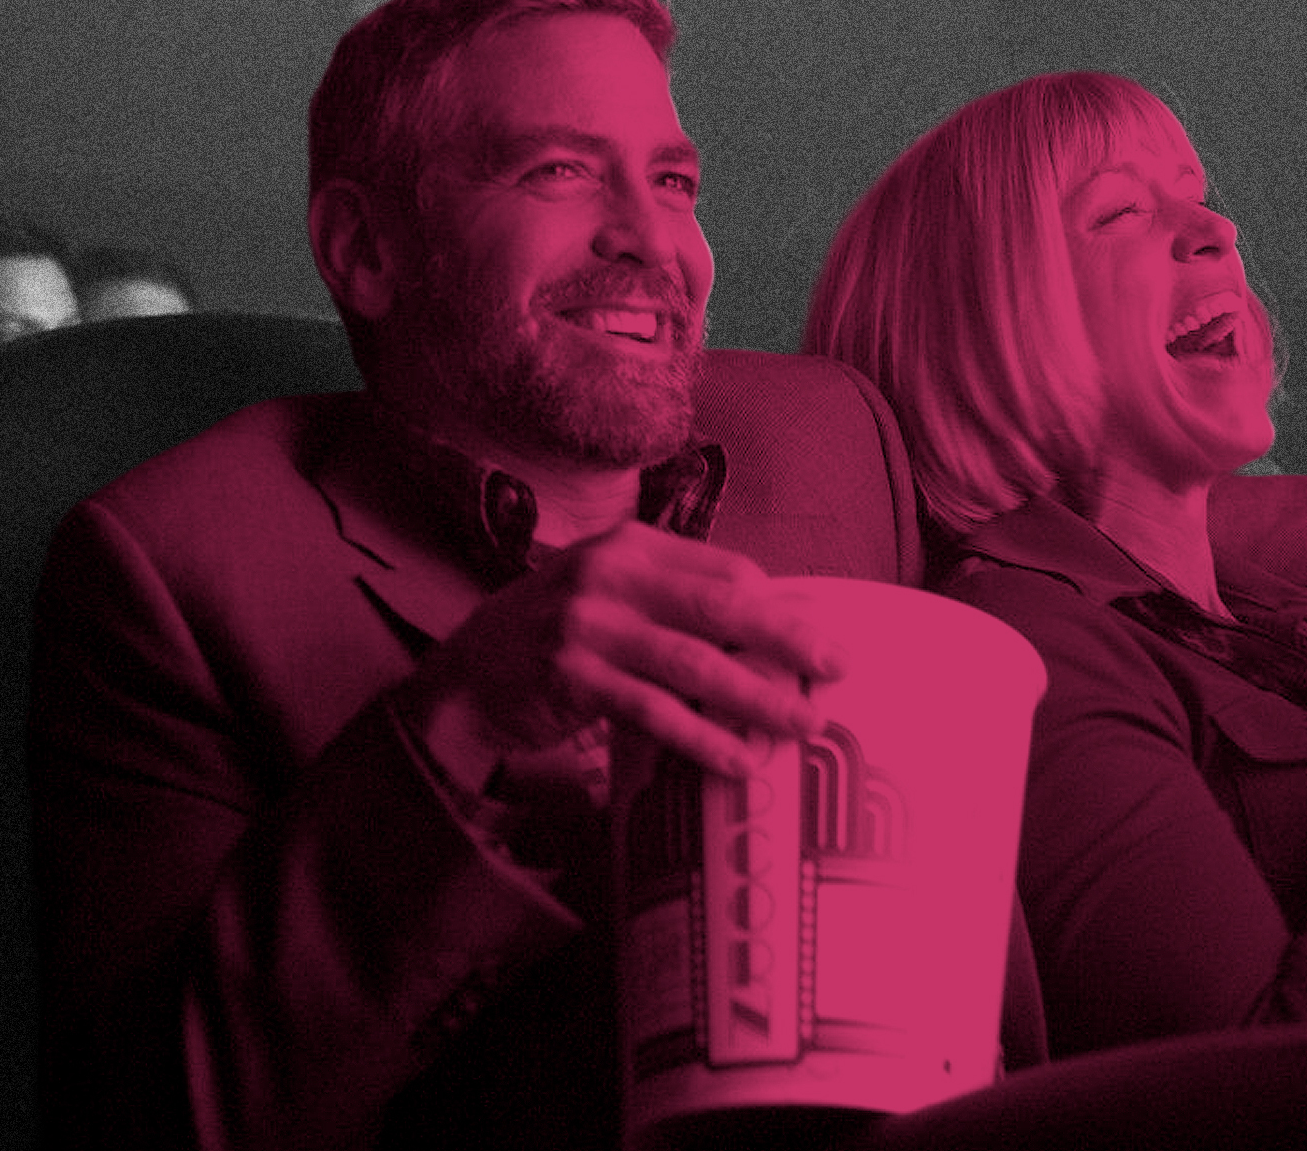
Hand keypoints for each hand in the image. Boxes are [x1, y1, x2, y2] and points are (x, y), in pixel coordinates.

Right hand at [402, 522, 847, 787]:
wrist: (466, 675)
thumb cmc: (559, 634)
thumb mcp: (615, 594)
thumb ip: (681, 599)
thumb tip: (781, 618)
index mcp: (634, 546)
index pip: (727, 570)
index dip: (781, 604)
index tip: (824, 634)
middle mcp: (612, 576)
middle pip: (722, 606)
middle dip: (789, 638)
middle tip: (840, 666)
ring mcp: (588, 626)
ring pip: (694, 663)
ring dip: (757, 696)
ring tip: (804, 722)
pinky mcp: (571, 678)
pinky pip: (652, 712)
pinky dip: (701, 737)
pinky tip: (738, 760)